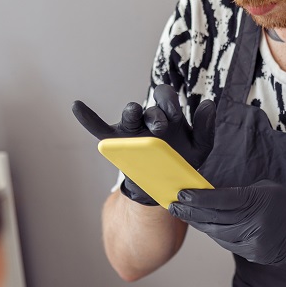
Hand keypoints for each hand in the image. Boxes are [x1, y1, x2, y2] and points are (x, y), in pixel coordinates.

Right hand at [73, 87, 216, 205]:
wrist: (163, 188)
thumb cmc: (182, 162)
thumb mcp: (199, 149)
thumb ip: (205, 127)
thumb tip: (208, 103)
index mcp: (168, 115)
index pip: (166, 97)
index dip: (169, 103)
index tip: (175, 117)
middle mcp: (148, 118)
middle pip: (149, 106)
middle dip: (156, 114)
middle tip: (161, 129)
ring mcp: (131, 129)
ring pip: (129, 113)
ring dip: (132, 112)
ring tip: (134, 115)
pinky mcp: (116, 142)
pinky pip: (98, 127)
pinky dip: (87, 117)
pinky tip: (77, 106)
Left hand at [170, 181, 285, 270]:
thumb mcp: (265, 190)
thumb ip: (238, 194)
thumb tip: (210, 195)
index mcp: (257, 203)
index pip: (220, 201)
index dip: (198, 198)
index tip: (181, 194)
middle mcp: (254, 224)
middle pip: (213, 219)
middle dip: (191, 212)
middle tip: (174, 205)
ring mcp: (253, 242)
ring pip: (217, 233)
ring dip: (200, 224)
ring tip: (186, 214)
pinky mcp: (252, 253)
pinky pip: (227, 242)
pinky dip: (215, 233)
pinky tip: (206, 226)